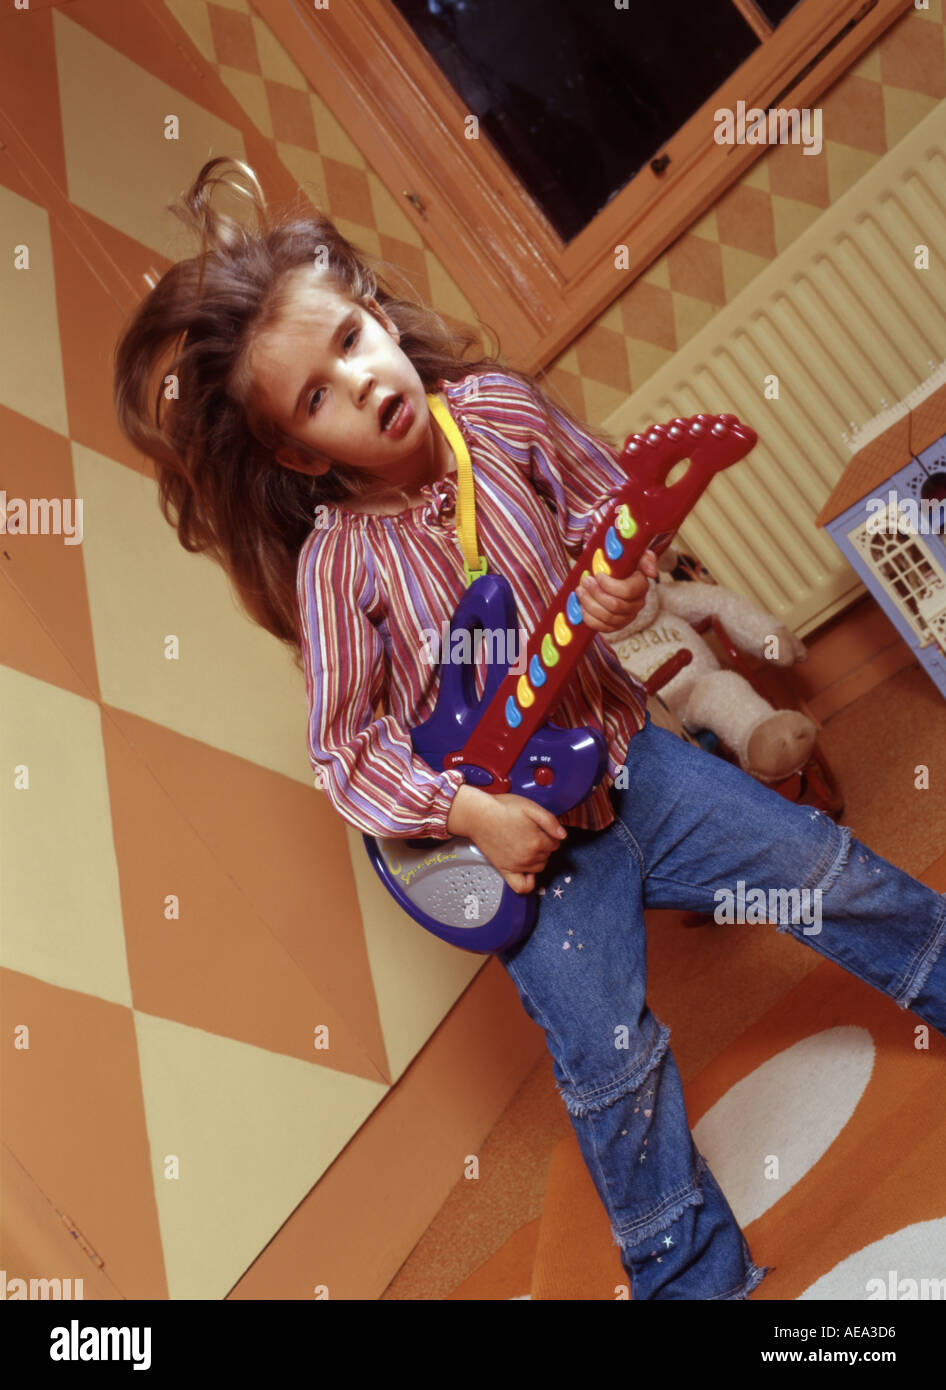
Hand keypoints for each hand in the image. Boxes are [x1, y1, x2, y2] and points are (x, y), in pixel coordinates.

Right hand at [448, 786, 566, 894]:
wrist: (477, 815)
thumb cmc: (501, 808)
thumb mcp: (530, 807)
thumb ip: (550, 821)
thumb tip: (562, 835)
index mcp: (537, 841)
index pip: (556, 843)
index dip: (550, 833)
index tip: (541, 827)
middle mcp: (529, 857)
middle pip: (548, 855)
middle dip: (544, 845)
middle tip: (532, 833)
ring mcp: (517, 866)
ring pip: (539, 867)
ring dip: (538, 858)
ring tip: (527, 845)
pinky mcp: (505, 870)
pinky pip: (522, 886)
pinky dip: (528, 883)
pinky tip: (527, 873)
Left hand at [578, 549, 658, 633]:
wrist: (615, 575)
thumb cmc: (624, 564)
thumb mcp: (635, 555)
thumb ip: (646, 558)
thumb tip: (652, 573)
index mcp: (641, 586)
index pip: (627, 591)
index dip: (609, 585)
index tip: (598, 575)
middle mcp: (637, 604)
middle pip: (615, 606)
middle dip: (596, 593)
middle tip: (585, 581)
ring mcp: (627, 617)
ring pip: (607, 617)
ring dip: (589, 604)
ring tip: (580, 591)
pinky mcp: (616, 626)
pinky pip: (602, 627)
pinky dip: (589, 617)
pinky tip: (582, 605)